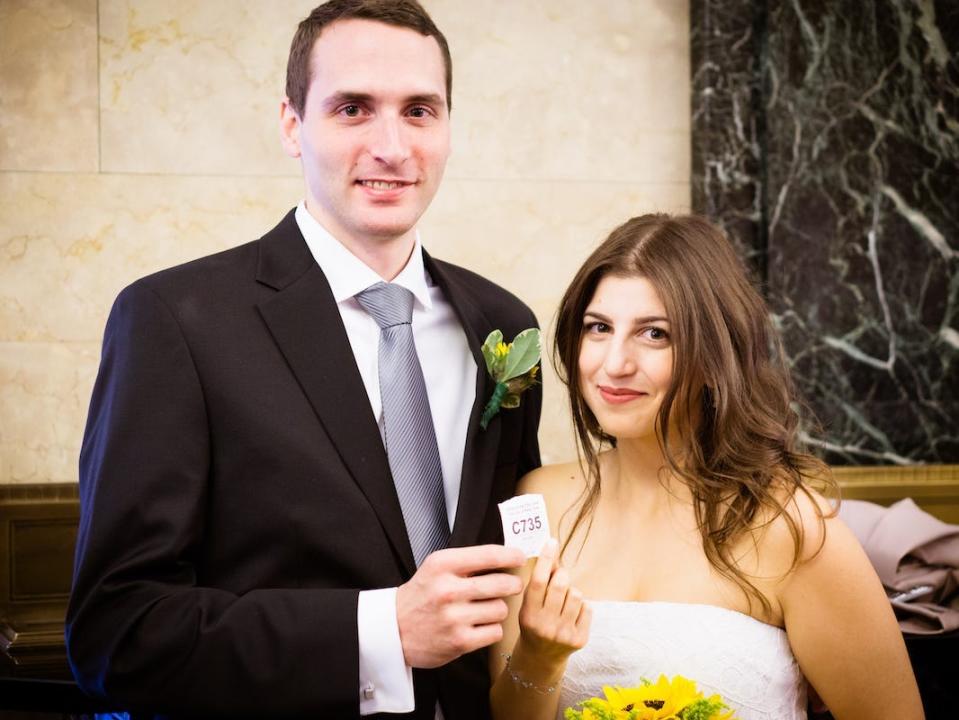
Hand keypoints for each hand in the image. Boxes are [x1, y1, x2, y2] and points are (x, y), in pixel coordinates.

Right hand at [397, 544, 525, 667]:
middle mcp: (448, 590)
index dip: (511, 555)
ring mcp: (454, 617)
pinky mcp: (460, 641)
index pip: (488, 555)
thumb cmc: (421, 596)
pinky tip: (480, 625)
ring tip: (486, 608)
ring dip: (498, 609)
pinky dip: (492, 629)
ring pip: (500, 609)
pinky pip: (495, 631)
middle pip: (501, 583)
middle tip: (513, 584)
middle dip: (513, 584)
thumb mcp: (436, 567)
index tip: (520, 557)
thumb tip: (505, 558)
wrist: (394, 630)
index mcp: (442, 565)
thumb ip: (466, 561)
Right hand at [517, 538, 590, 663]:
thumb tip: (551, 552)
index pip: (538, 581)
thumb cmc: (535, 623)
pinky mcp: (579, 639)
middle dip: (562, 574)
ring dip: (571, 591)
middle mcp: (545, 625)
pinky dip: (581, 606)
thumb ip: (539, 582)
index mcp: (529, 615)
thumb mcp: (528, 605)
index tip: (551, 542)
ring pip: (576, 594)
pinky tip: (572, 614)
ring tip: (564, 600)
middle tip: (559, 576)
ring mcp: (563, 634)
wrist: (541, 657)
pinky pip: (587, 608)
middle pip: (560, 584)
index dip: (546, 559)